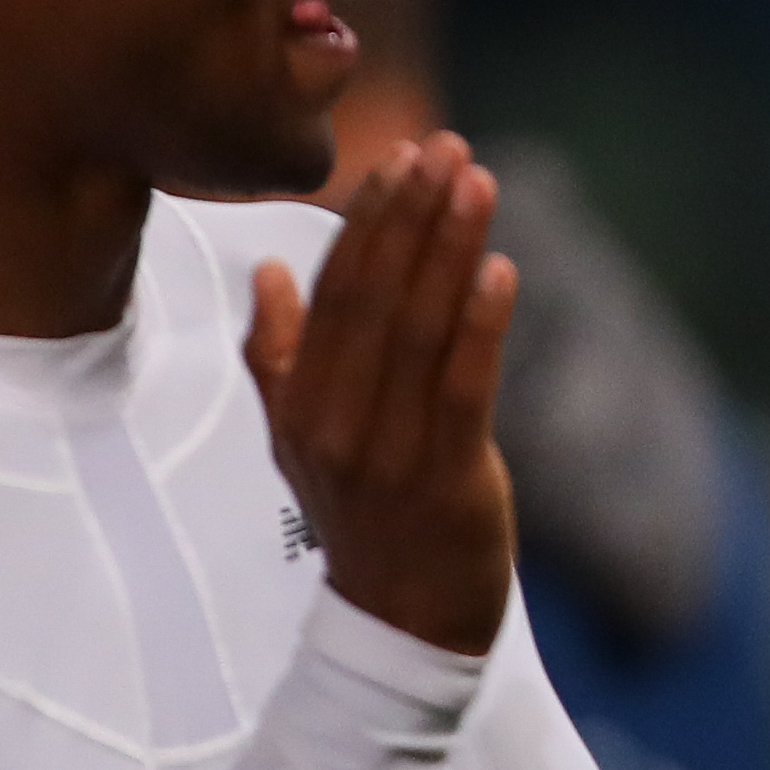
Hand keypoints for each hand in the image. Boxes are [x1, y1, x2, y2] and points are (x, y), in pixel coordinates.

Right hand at [244, 132, 519, 654]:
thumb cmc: (361, 514)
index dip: (367, 220)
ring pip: (418, 332)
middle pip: (372, 298)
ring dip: (450, 250)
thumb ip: (280, 356)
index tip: (398, 155)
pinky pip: (463, 387)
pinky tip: (501, 268)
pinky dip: (481, 324)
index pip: (332, 292)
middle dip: (410, 216)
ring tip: (476, 182)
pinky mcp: (447, 478)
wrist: (402, 621)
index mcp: (300, 404)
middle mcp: (334, 423)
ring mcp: (389, 453)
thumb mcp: (300, 438)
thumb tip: (267, 270)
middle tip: (445, 147)